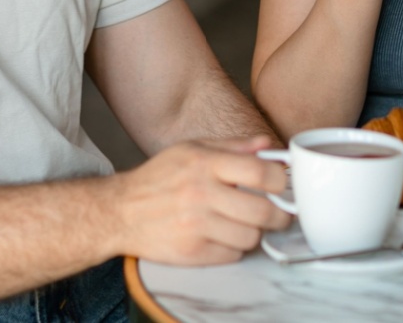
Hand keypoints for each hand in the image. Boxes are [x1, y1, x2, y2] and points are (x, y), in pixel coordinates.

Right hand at [111, 136, 290, 264]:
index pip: (261, 173)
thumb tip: (268, 147)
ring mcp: (195, 226)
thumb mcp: (191, 150)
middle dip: (278, 215)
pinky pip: (232, 255)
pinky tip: (221, 236)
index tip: (282, 186)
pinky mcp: (191, 252)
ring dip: (253, 232)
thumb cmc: (158, 178)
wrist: (120, 211)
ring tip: (242, 224)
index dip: (281, 181)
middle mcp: (200, 194)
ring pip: (250, 237)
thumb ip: (233, 147)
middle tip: (278, 213)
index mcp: (204, 163)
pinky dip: (232, 248)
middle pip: (263, 211)